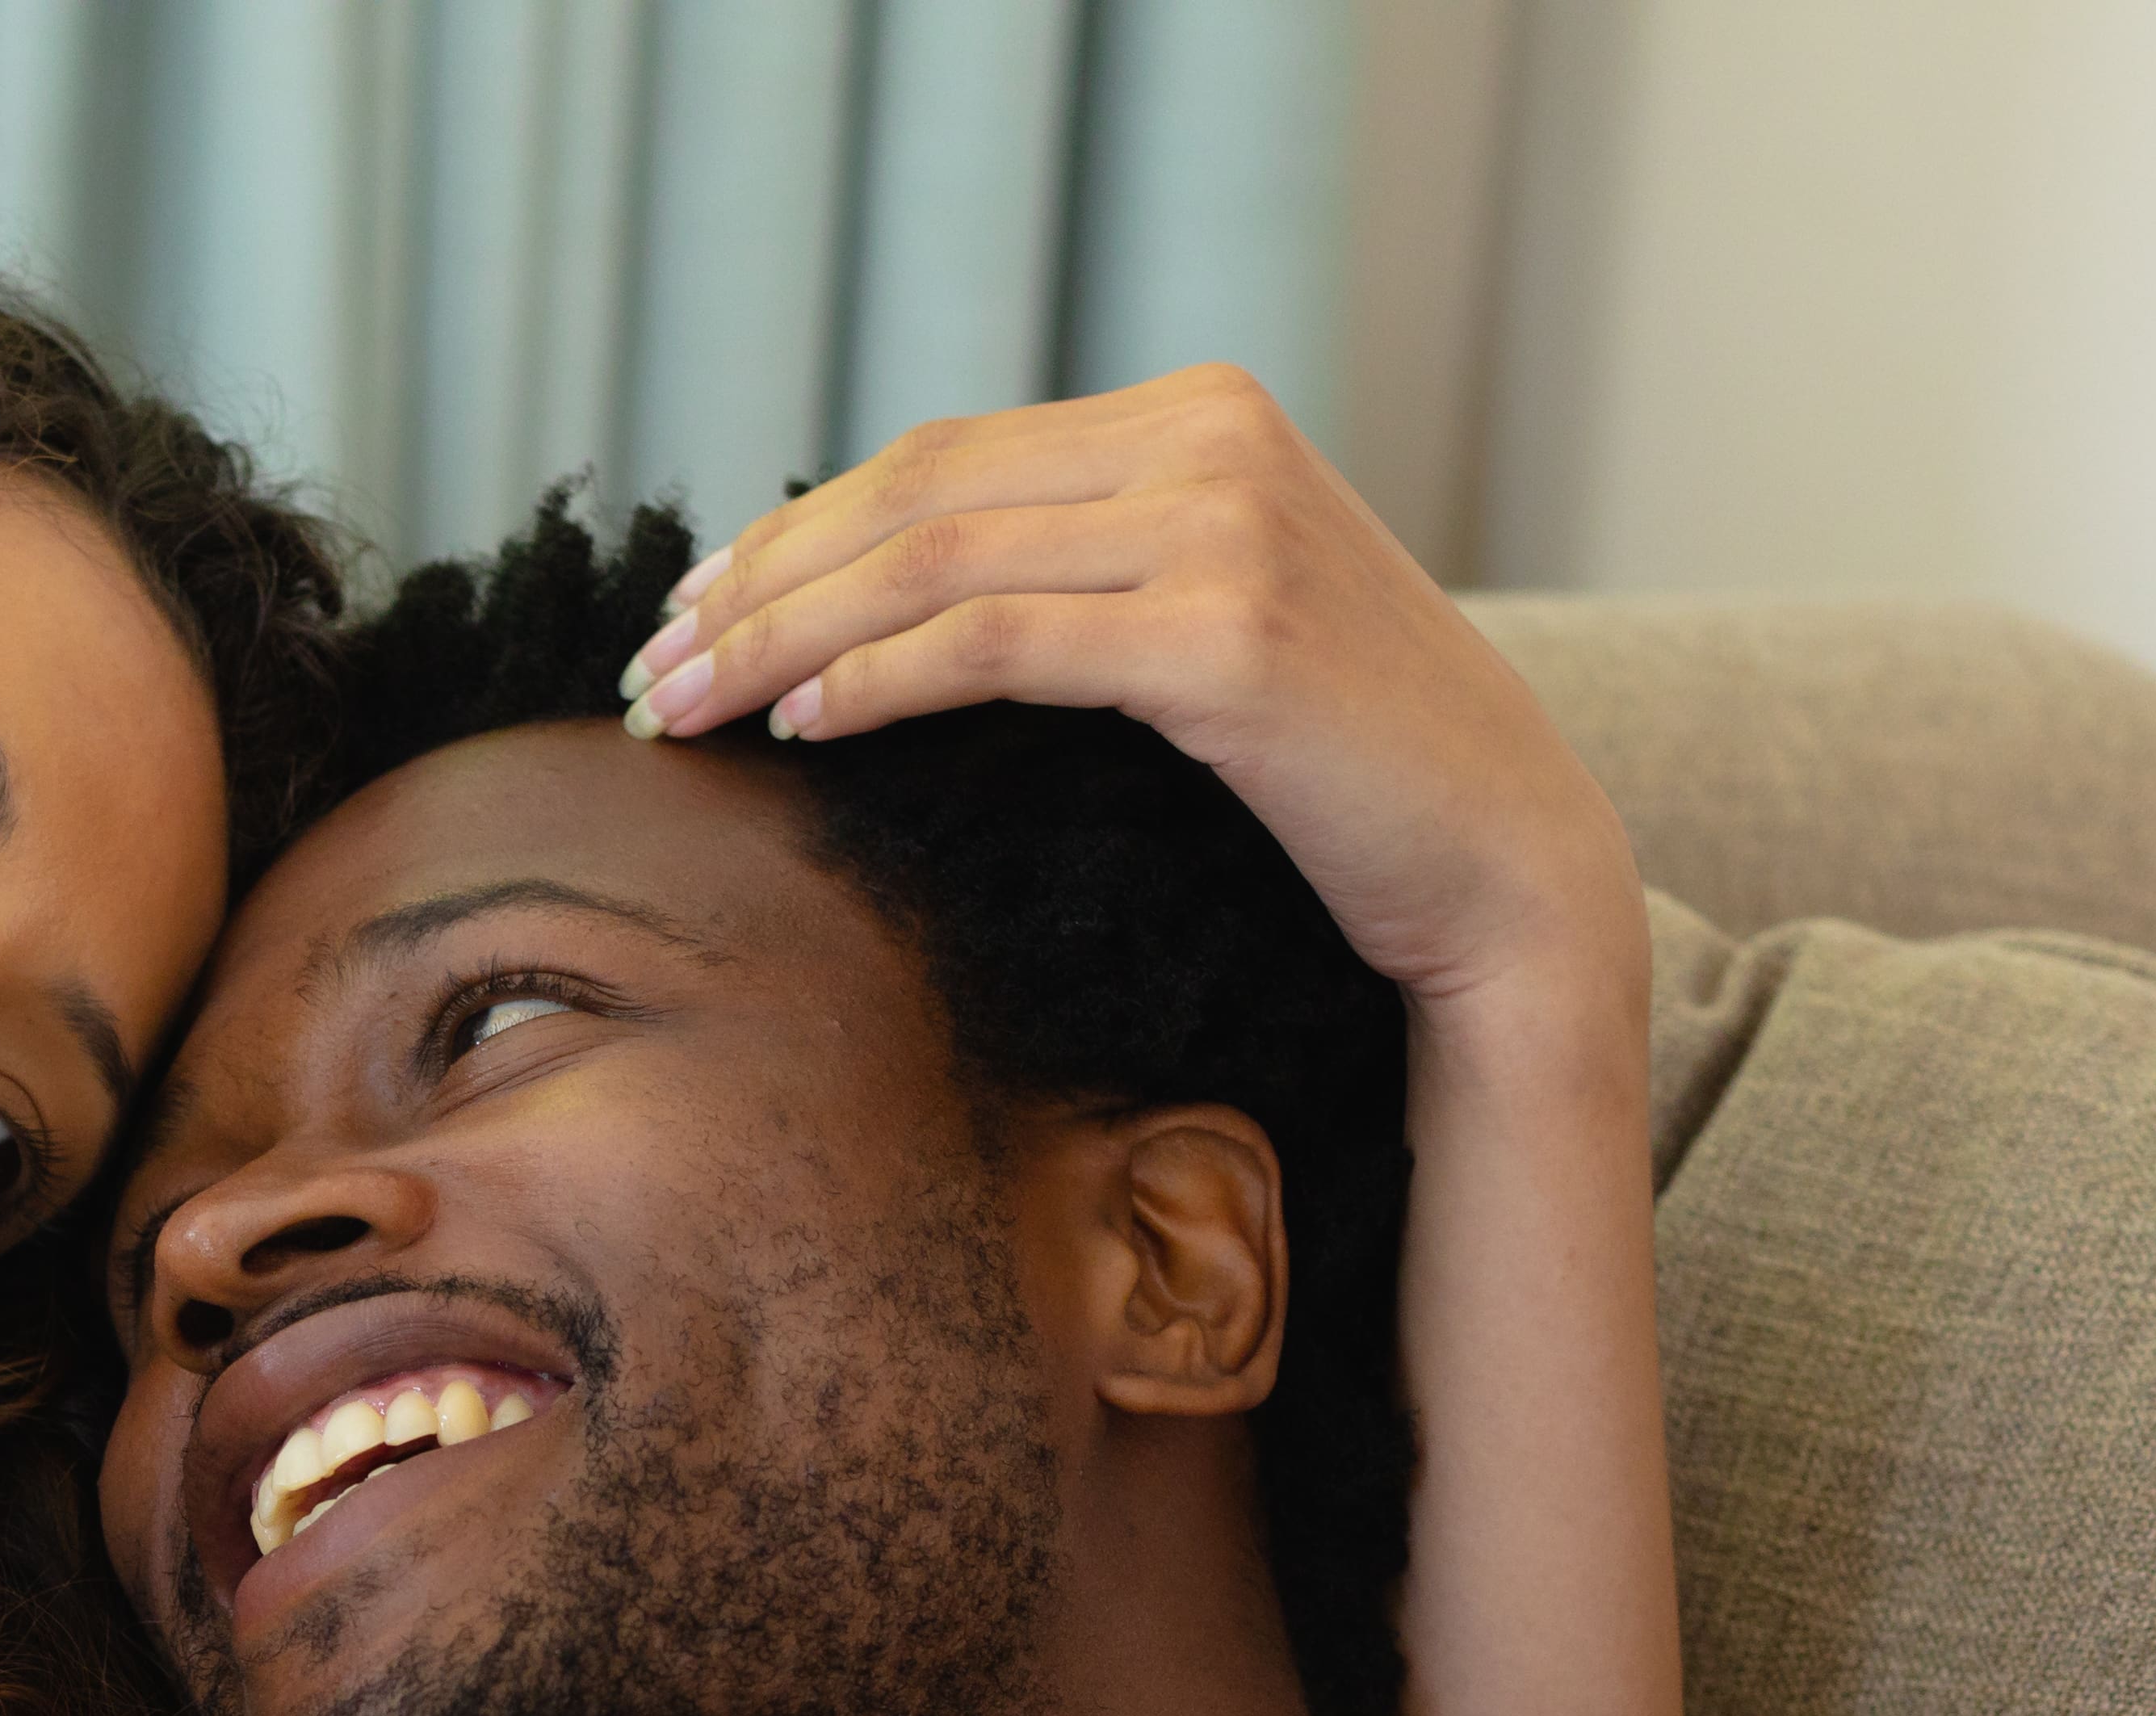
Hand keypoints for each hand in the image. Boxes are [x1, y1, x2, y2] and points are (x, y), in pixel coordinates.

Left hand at [619, 369, 1635, 1014]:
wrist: (1502, 860)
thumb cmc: (1340, 771)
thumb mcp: (1204, 621)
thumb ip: (1084, 569)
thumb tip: (881, 593)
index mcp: (1202, 413)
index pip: (943, 455)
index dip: (796, 529)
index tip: (693, 607)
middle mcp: (1214, 441)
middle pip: (918, 493)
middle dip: (761, 582)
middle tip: (653, 667)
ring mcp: (1227, 529)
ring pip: (936, 560)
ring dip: (785, 636)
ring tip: (687, 707)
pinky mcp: (1226, 638)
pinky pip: (998, 642)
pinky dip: (879, 678)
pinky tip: (802, 725)